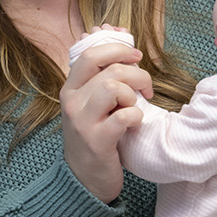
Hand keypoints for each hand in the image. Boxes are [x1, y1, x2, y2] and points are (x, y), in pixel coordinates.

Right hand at [59, 42, 152, 201]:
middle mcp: (72, 102)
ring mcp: (83, 122)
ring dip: (133, 96)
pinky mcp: (97, 141)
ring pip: (114, 88)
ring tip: (134, 108)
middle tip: (146, 89)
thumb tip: (121, 36)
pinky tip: (134, 125)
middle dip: (137, 74)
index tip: (136, 57)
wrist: (83, 180)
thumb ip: (101, 75)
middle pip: (110, 69)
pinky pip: (124, 117)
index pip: (90, 54)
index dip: (118, 49)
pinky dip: (136, 117)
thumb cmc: (94, 136)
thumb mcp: (89, 104)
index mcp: (70, 88)